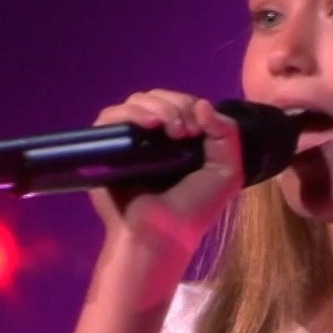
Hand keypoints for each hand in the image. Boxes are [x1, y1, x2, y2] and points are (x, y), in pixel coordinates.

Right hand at [86, 90, 242, 262]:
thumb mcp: (226, 172)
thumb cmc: (192, 209)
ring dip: (157, 107)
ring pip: (137, 101)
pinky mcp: (106, 147)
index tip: (199, 129)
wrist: (161, 235)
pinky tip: (148, 124)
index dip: (190, 106)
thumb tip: (202, 104)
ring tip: (171, 129)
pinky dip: (130, 113)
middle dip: (176, 105)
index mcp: (180, 140)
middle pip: (159, 97)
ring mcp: (129, 141)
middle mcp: (152, 137)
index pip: (181, 103)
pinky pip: (111, 117)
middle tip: (185, 131)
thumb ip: (226, 134)